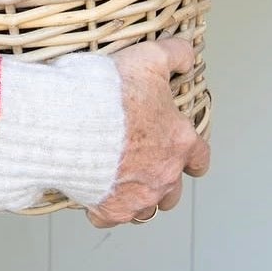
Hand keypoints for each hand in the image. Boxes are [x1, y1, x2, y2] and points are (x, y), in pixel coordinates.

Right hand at [85, 39, 210, 228]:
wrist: (70, 119)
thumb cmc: (110, 91)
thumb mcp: (149, 58)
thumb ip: (175, 54)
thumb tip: (189, 55)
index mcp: (179, 141)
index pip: (200, 158)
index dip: (192, 155)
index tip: (183, 152)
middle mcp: (164, 175)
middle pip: (173, 192)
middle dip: (162, 180)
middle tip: (143, 163)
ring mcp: (137, 196)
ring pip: (146, 208)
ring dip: (137, 195)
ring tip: (120, 177)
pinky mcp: (109, 209)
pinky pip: (111, 216)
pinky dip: (104, 205)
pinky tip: (93, 187)